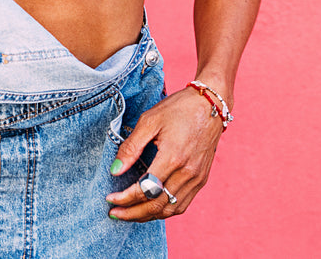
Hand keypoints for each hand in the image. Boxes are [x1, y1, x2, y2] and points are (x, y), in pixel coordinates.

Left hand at [106, 86, 225, 220]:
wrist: (211, 104)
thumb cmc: (179, 108)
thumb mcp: (149, 121)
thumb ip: (131, 147)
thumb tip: (115, 170)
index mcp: (173, 157)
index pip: (145, 189)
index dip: (124, 198)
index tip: (108, 198)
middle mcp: (187, 172)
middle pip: (156, 205)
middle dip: (132, 213)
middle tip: (114, 213)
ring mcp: (197, 178)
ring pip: (170, 209)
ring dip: (148, 215)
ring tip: (129, 213)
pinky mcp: (201, 179)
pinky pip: (182, 204)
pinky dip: (165, 210)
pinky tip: (151, 207)